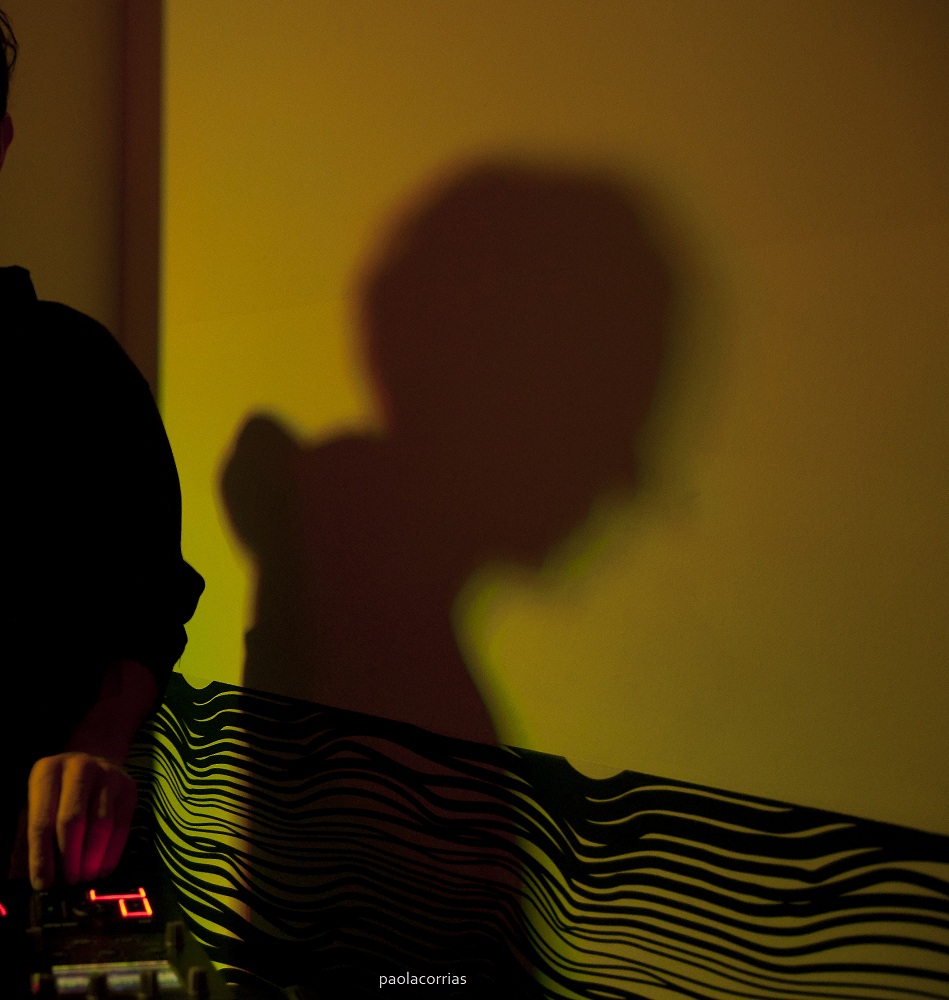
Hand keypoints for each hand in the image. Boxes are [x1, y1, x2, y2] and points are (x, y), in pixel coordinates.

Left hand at [24, 752, 136, 889]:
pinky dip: (112, 853)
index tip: (43, 883)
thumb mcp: (31, 809)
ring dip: (92, 858)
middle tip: (68, 882)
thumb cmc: (54, 796)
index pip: (42, 819)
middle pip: (73, 819)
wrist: (87, 767)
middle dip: (70, 857)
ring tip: (85, 878)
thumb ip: (26, 841)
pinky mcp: (129, 786)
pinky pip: (122, 825)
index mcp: (47, 772)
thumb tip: (28, 881)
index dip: (42, 855)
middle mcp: (79, 767)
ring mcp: (108, 774)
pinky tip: (102, 869)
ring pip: (101, 823)